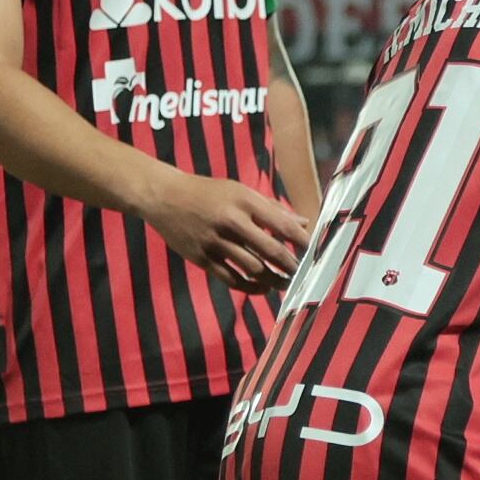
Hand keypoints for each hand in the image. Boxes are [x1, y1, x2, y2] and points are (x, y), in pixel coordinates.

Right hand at [138, 169, 312, 293]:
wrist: (164, 197)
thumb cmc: (209, 192)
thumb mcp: (240, 191)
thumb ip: (272, 208)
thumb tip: (303, 223)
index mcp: (245, 200)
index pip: (283, 225)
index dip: (303, 242)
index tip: (315, 252)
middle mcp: (231, 221)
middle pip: (271, 250)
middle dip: (292, 266)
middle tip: (304, 274)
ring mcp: (215, 241)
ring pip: (253, 268)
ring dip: (274, 280)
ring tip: (286, 284)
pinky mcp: (202, 258)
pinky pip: (231, 279)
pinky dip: (250, 287)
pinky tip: (262, 288)